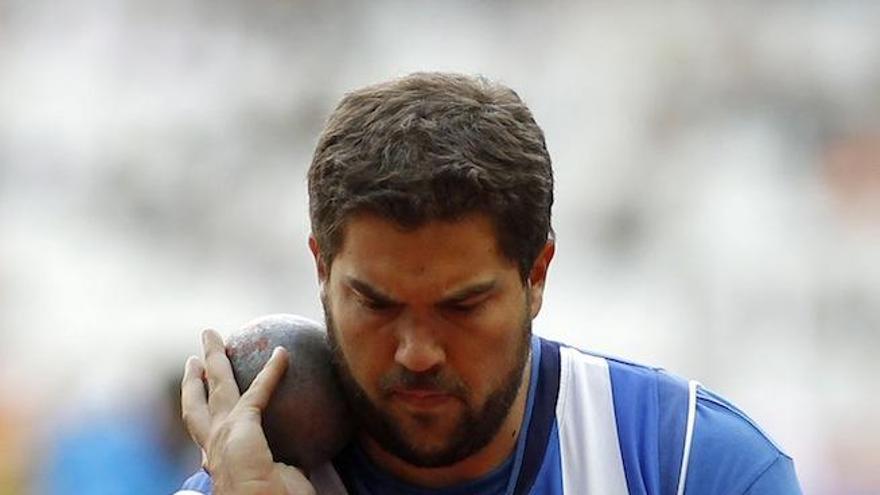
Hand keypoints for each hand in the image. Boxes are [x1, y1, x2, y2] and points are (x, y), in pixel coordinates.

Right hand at [181, 329, 315, 494]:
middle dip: (195, 378)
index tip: (205, 398)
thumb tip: (298, 459)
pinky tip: (283, 352)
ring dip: (214, 358)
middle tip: (193, 358)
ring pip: (216, 387)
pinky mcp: (241, 428)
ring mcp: (223, 437)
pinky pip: (259, 390)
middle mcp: (214, 447)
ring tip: (211, 336)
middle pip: (198, 405)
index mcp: (220, 461)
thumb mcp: (279, 481)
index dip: (204, 413)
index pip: (207, 433)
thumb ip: (282, 464)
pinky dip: (272, 370)